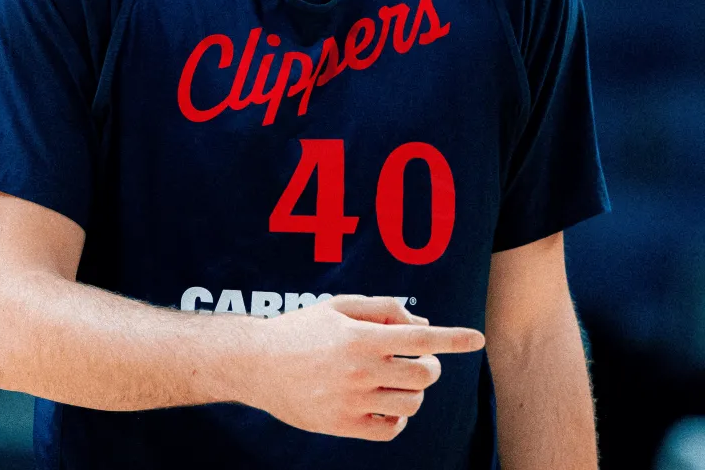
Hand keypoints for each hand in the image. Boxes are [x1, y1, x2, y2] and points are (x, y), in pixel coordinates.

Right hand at [241, 294, 485, 441]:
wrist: (257, 364)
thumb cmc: (302, 328)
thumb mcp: (339, 305)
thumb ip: (382, 308)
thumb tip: (421, 322)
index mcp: (361, 336)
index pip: (420, 338)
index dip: (453, 338)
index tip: (478, 339)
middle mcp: (360, 370)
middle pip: (424, 375)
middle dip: (430, 366)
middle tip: (417, 360)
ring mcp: (352, 401)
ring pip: (411, 404)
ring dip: (414, 391)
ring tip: (397, 380)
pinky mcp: (343, 426)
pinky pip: (390, 430)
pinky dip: (398, 419)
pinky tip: (387, 404)